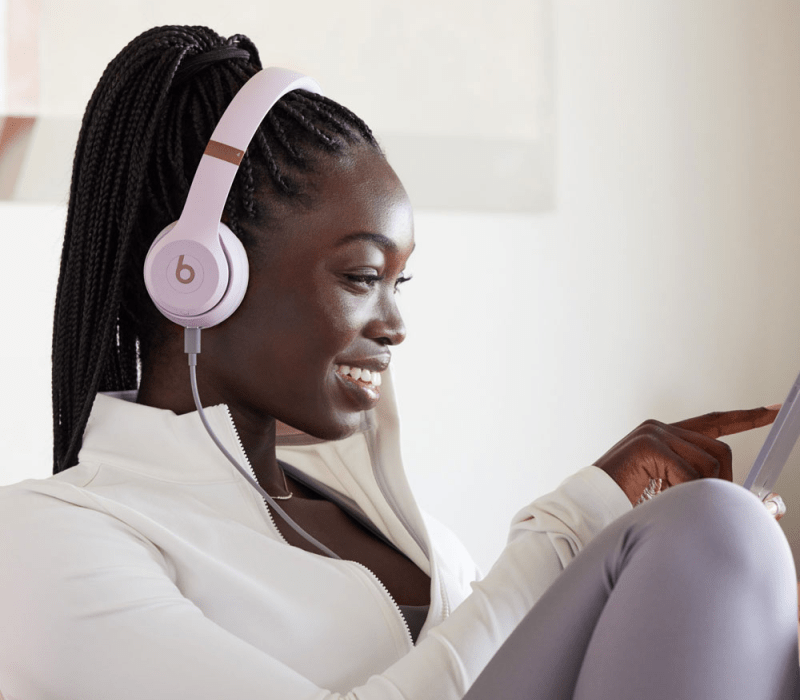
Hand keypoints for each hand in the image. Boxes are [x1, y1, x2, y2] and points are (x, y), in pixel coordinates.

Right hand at [594, 407, 779, 504]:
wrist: (588, 506)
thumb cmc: (624, 502)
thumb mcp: (672, 492)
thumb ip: (702, 487)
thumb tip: (753, 503)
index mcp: (664, 435)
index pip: (714, 422)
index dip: (746, 417)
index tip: (773, 409)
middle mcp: (660, 428)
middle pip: (718, 450)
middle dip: (725, 481)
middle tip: (716, 505)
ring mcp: (654, 433)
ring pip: (707, 464)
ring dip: (700, 492)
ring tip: (675, 505)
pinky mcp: (649, 445)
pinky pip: (689, 475)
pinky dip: (684, 495)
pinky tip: (666, 502)